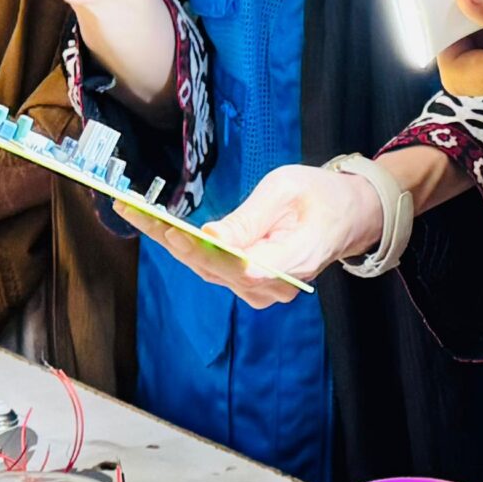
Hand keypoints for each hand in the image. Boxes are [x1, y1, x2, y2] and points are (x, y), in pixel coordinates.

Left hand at [113, 162, 376, 308]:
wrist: (348, 216)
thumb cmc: (319, 196)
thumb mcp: (286, 190)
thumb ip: (249, 218)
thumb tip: (211, 238)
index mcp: (292, 262)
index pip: (238, 264)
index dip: (202, 250)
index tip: (170, 230)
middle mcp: (272, 287)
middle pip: (213, 267)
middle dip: (171, 238)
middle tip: (133, 210)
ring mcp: (260, 291)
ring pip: (207, 269)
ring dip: (172, 242)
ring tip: (135, 213)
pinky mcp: (250, 285)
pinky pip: (213, 268)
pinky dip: (187, 247)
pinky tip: (159, 227)